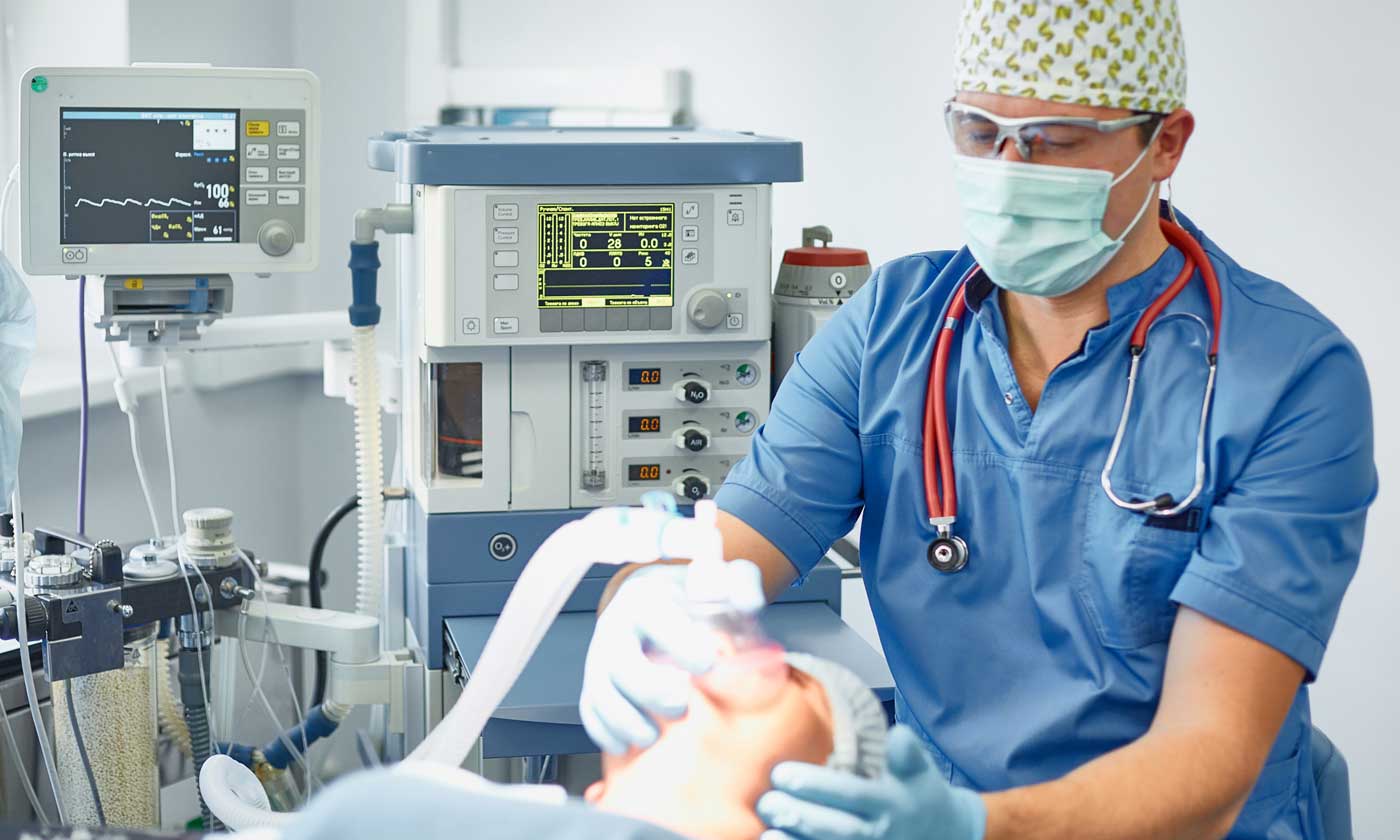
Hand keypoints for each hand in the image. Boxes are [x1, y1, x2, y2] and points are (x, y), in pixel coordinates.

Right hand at [579, 560, 765, 754]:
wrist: (660, 602)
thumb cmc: (692, 597)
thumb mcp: (720, 581)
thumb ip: (739, 583)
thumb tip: (747, 601)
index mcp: (645, 597)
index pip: (654, 619)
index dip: (678, 643)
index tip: (708, 665)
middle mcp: (616, 626)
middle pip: (620, 661)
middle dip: (648, 689)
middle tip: (681, 705)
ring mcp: (601, 657)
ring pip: (600, 691)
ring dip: (624, 719)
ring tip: (652, 737)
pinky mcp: (596, 682)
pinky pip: (590, 710)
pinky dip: (605, 731)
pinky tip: (627, 746)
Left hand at [757, 724, 985, 839]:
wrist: (945, 834)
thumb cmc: (920, 794)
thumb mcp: (919, 770)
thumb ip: (908, 753)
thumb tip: (898, 734)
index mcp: (891, 802)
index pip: (851, 794)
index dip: (815, 786)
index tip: (781, 773)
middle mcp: (879, 832)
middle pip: (836, 828)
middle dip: (798, 816)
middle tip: (766, 800)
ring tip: (767, 830)